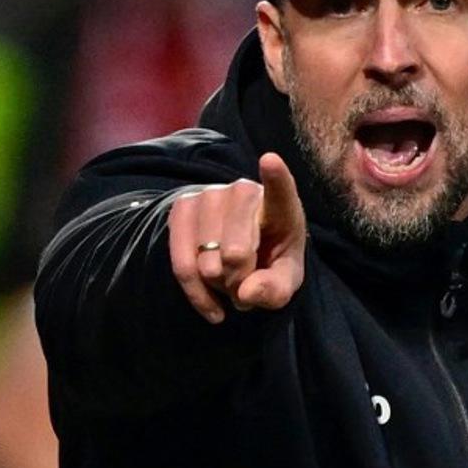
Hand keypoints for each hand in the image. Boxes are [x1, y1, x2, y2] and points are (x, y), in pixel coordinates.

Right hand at [167, 152, 306, 323]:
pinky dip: (197, 294)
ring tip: (232, 282)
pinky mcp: (183, 207)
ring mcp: (210, 195)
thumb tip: (246, 293)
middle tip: (248, 283)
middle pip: (235, 253)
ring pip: (207, 263)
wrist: (241, 253)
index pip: (280, 191)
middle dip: (241, 282)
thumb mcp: (285, 280)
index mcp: (281, 205)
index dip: (275, 177)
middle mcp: (244, 192)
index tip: (269, 161)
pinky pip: (182, 265)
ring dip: (219, 287)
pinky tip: (212, 306)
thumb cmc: (271, 260)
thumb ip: (275, 289)